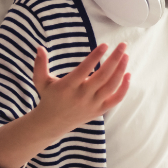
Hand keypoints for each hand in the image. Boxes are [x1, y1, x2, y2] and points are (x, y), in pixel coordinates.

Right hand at [0, 43, 130, 167]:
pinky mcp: (99, 110)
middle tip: (123, 45)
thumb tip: (39, 47)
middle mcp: (81, 96)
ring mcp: (92, 104)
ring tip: (126, 55)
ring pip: (111, 86)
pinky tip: (128, 74)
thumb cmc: (49, 97)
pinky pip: (116, 100)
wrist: (53, 123)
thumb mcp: (41, 81)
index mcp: (68, 87)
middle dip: (115, 59)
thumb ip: (40, 65)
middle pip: (103, 76)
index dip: (95, 56)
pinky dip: (124, 88)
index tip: (105, 44)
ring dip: (121, 70)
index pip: (84, 69)